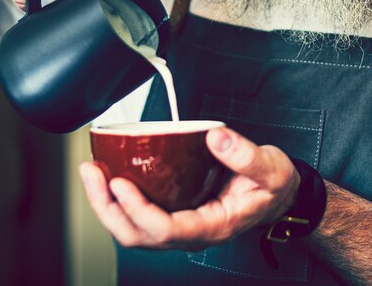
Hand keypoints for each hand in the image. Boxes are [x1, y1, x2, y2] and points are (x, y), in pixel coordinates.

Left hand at [79, 127, 299, 249]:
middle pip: (139, 235)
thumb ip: (246, 154)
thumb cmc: (273, 186)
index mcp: (213, 225)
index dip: (138, 210)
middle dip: (108, 207)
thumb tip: (215, 137)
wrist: (279, 194)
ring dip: (108, 204)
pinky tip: (109, 177)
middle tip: (92, 174)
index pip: (167, 230)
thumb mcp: (270, 168)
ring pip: (135, 229)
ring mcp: (183, 225)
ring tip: (92, 173)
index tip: (120, 183)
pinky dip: (120, 198)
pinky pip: (141, 215)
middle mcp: (193, 232)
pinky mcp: (178, 211)